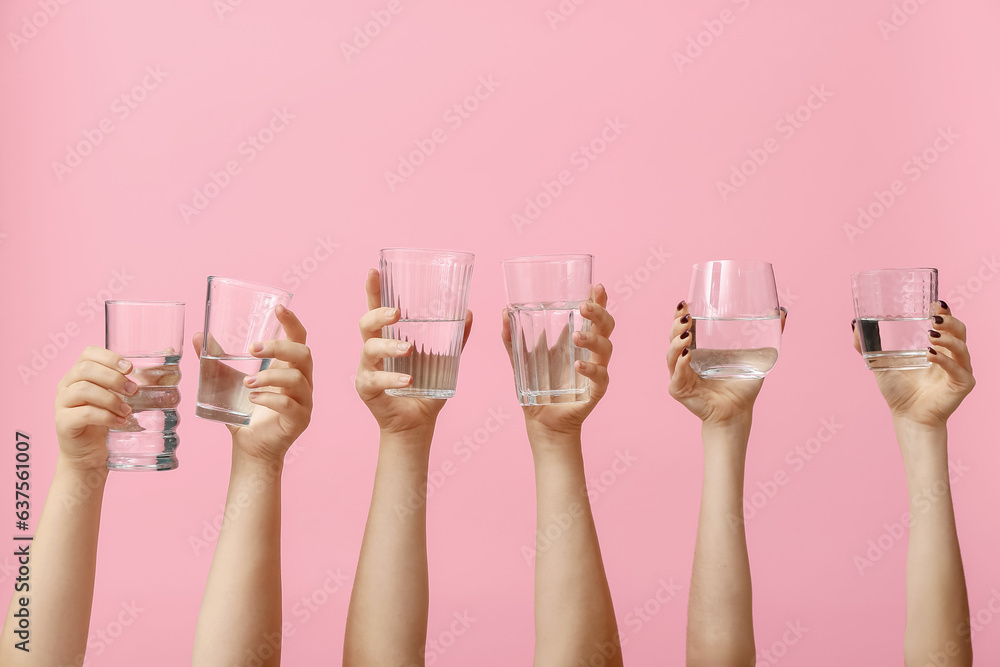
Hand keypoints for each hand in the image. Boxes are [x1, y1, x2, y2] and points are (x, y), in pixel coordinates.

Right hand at [54, 347, 137, 469]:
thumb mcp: (126, 399)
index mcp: (80, 374)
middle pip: (85, 369)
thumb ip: (145, 380)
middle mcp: (67, 385)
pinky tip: (119, 422)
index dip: (110, 357)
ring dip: (110, 398)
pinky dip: (105, 416)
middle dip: (113, 378)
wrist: (90, 455)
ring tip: (127, 411)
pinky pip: (83, 413)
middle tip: (133, 391)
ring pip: (83, 389)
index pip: (89, 353)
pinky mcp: (63, 423)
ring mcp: (62, 404)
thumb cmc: (107, 422)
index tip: (130, 368)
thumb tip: (170, 358)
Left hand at [193, 305, 313, 463]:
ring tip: (247, 383)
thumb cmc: (244, 412)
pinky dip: (269, 398)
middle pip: (303, 354)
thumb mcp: (227, 381)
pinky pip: (289, 404)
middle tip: (252, 350)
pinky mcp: (300, 419)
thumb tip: (197, 335)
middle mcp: (302, 380)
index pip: (299, 338)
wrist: (249, 447)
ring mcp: (304, 400)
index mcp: (289, 367)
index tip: (278, 307)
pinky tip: (252, 398)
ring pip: (297, 379)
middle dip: (279, 347)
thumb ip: (216, 359)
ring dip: (269, 376)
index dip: (292, 321)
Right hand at [355, 268, 472, 435]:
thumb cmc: (425, 388)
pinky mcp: (366, 389)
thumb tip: (469, 313)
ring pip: (369, 349)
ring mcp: (367, 369)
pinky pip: (376, 379)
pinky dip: (392, 378)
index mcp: (387, 337)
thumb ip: (455, 338)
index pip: (376, 309)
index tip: (374, 270)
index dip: (373, 289)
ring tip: (409, 350)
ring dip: (389, 346)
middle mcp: (373, 350)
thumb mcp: (444, 360)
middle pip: (365, 324)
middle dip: (378, 314)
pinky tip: (408, 380)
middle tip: (397, 313)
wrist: (416, 423)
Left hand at [501, 284, 614, 438]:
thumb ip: (512, 339)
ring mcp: (596, 370)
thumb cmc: (536, 388)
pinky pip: (601, 376)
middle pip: (607, 326)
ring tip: (576, 335)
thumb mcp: (521, 360)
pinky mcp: (596, 390)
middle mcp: (590, 352)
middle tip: (584, 306)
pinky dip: (591, 368)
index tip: (595, 285)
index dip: (598, 299)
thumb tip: (503, 312)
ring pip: (606, 347)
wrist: (542, 422)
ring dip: (593, 338)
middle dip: (599, 312)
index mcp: (577, 341)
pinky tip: (579, 364)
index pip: (593, 315)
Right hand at [668, 301, 786, 426]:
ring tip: (686, 333)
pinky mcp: (679, 390)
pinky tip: (687, 355)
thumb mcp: (755, 355)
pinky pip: (677, 375)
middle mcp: (683, 361)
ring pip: (670, 355)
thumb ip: (768, 334)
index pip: (683, 329)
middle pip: (672, 338)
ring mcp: (679, 376)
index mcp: (696, 350)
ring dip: (676, 342)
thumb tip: (783, 312)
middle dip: (676, 325)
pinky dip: (680, 364)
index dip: (680, 315)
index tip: (685, 303)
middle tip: (686, 316)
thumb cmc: (741, 385)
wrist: (738, 412)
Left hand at [853, 300, 973, 428]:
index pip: (947, 324)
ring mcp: (959, 369)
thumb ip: (866, 345)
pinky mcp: (962, 384)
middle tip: (935, 318)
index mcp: (938, 347)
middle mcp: (952, 356)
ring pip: (961, 347)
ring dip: (947, 339)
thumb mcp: (879, 363)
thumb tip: (854, 325)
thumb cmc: (898, 390)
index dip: (945, 312)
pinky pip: (957, 369)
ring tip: (931, 336)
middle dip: (950, 321)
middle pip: (960, 331)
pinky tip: (930, 355)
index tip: (936, 303)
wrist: (907, 416)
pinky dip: (945, 361)